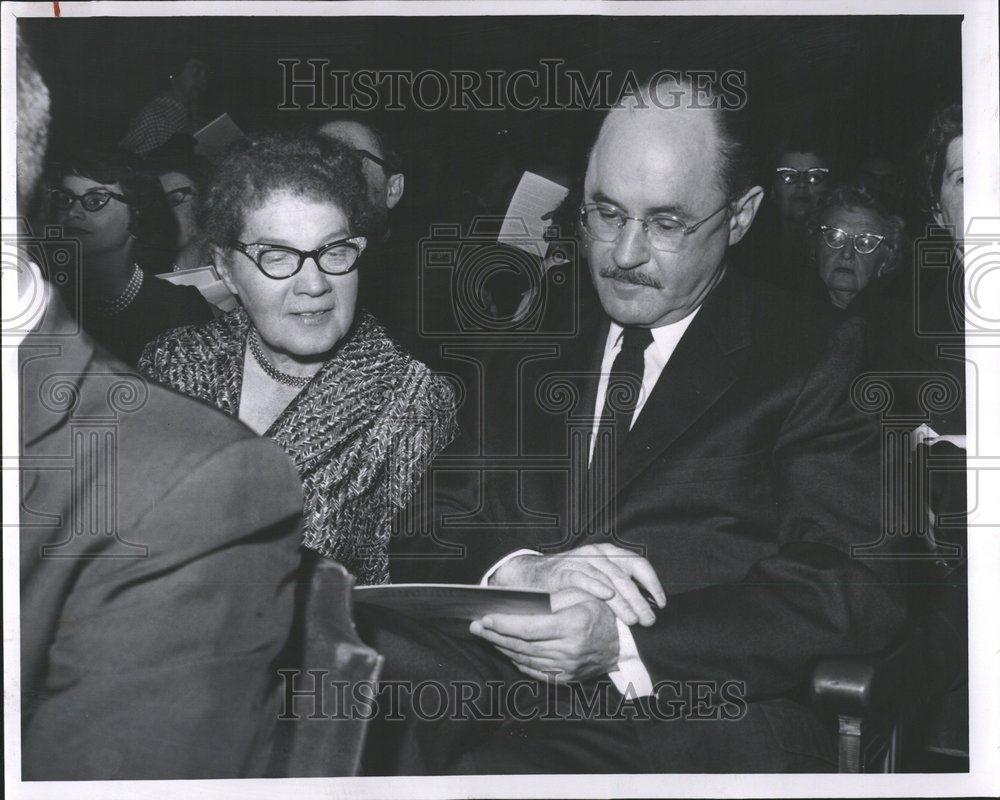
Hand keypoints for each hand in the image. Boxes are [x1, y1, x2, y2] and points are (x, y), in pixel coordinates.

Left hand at [470, 588, 618, 682]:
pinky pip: (534, 670)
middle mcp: (568, 651)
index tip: (485, 618)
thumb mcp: (579, 595)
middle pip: (522, 645)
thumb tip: (519, 606)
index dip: (504, 624)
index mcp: (572, 627)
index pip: (529, 628)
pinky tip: (505, 649)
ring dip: (502, 647)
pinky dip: (516, 660)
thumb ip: (550, 600)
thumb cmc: (599, 612)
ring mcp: (566, 668)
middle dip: (495, 635)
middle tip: (476, 626)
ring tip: (486, 636)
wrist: (622, 643)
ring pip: (525, 658)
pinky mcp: (565, 678)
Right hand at [491, 543, 664, 625]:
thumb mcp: (598, 579)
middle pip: (624, 576)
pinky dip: (595, 586)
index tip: (661, 603)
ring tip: (632, 620)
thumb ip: (619, 587)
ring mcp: (579, 561)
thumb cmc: (570, 581)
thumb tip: (648, 608)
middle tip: (648, 620)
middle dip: (639, 600)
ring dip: (622, 601)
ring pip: (607, 579)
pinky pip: (583, 578)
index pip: (638, 564)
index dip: (652, 583)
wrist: (532, 575)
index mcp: (609, 553)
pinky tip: (606, 597)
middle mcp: (597, 554)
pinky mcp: (563, 571)